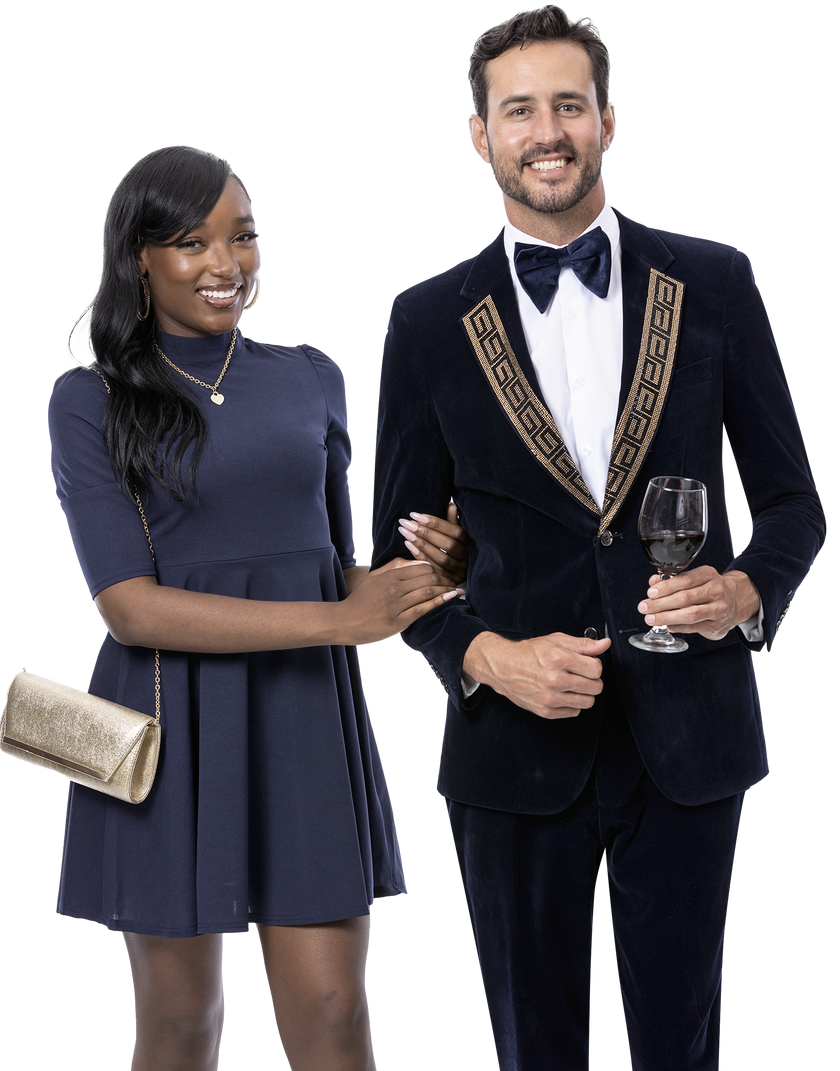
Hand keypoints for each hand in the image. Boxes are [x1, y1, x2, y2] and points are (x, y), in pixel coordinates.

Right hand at [339, 559, 462, 645]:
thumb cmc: (359, 600)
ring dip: (446, 588)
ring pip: (428, 591)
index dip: (437, 568)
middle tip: (455, 580)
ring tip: (458, 589)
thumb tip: (414, 561)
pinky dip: (440, 601)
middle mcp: (395, 587)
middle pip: (428, 577)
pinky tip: (450, 597)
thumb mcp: (373, 578)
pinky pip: (423, 608)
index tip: (446, 572)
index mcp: (390, 575)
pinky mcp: (398, 621)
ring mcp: (397, 604)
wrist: (345, 621)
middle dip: (445, 577)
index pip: (421, 567)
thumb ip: (393, 568)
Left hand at [398, 503, 468, 583]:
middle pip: (447, 545)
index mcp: (470, 543)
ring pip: (440, 557)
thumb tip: (451, 505)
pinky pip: (433, 568)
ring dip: (420, 544)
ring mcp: (459, 571)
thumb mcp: (454, 534)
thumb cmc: (452, 547)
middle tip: (406, 523)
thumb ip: (452, 521)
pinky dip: (419, 556)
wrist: (453, 572)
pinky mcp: (449, 581)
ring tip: (404, 532)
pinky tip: (408, 544)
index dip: (435, 523)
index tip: (415, 515)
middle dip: (425, 533)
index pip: (455, 531)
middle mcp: (467, 557)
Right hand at [463, 631, 611, 719]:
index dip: (594, 665)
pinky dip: (571, 703)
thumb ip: (583, 644)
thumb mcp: (556, 641)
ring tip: (572, 684)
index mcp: (558, 659)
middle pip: (595, 687)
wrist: (503, 667)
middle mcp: (554, 680)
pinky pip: (574, 712)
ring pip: (588, 702)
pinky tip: (562, 693)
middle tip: (580, 674)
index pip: (596, 669)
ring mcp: (550, 698)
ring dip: (584, 693)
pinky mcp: (546, 711)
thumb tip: (604, 644)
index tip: (586, 664)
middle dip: (591, 679)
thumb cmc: (529, 653)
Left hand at [637, 567, 759, 640]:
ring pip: (690, 614)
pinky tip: (666, 625)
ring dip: (667, 617)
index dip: (666, 587)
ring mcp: (719, 609)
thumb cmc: (709, 589)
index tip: (650, 593)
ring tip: (651, 618)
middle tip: (645, 607)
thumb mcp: (694, 579)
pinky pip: (693, 627)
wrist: (736, 601)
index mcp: (708, 575)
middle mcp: (716, 591)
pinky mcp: (716, 625)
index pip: (685, 580)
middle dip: (661, 604)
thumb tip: (653, 582)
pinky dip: (677, 627)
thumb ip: (673, 580)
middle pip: (685, 598)